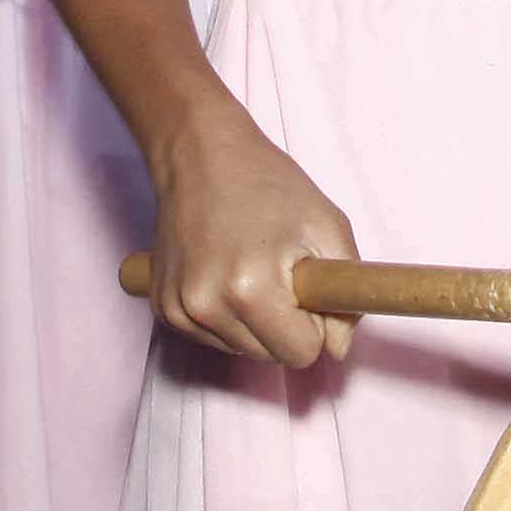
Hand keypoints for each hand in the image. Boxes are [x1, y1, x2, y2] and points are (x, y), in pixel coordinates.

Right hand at [147, 114, 359, 366]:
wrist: (200, 152)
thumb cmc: (268, 183)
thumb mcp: (327, 225)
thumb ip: (347, 294)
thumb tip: (339, 349)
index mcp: (250, 288)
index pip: (301, 353)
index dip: (315, 324)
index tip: (307, 288)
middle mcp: (206, 306)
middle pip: (271, 357)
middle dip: (286, 324)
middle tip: (280, 271)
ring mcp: (179, 309)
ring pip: (242, 351)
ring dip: (256, 323)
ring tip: (252, 268)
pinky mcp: (164, 309)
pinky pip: (214, 338)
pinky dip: (228, 317)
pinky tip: (226, 274)